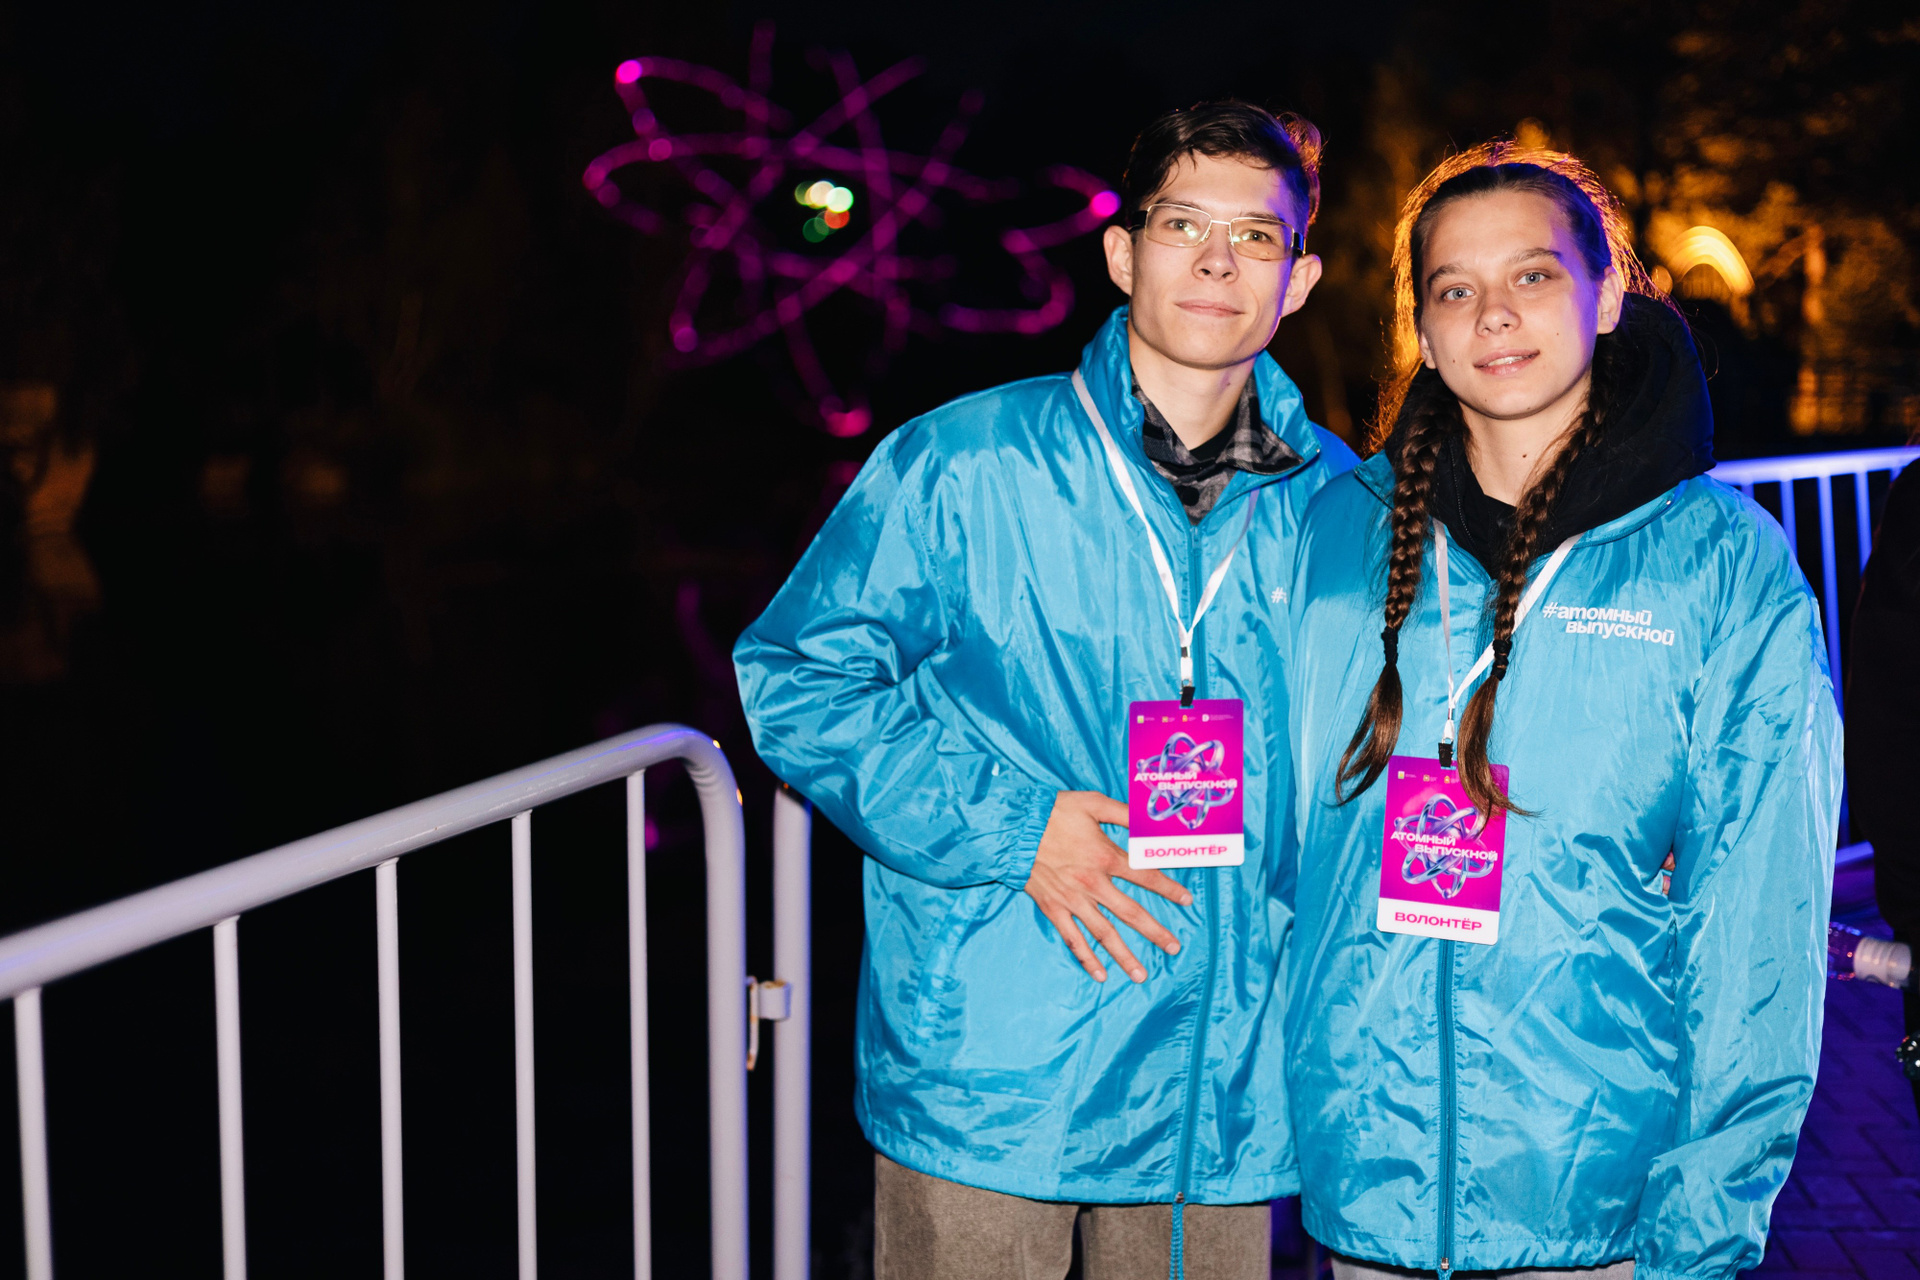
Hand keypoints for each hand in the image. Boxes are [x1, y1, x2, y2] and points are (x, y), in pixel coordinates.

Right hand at [1024, 791, 1191, 982]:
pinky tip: (1100, 975)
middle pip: (1131, 913)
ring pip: (1104, 934)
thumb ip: (1124, 813)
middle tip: (1174, 947)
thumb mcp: (1092, 803)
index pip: (1146, 876)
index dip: (1169, 888)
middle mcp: (1093, 885)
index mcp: (1105, 857)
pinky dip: (1086, 958)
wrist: (1013, 828)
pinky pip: (1072, 938)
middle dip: (1155, 931)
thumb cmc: (1053, 812)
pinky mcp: (1053, 909)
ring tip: (1141, 975)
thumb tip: (1150, 820)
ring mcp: (1073, 900)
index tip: (1187, 900)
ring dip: (1124, 955)